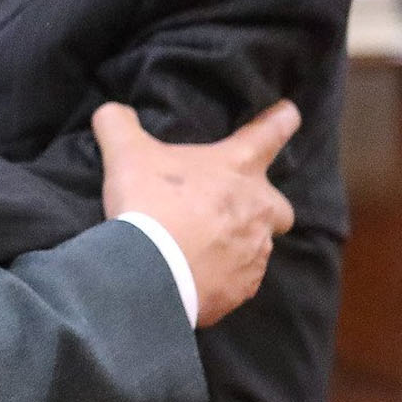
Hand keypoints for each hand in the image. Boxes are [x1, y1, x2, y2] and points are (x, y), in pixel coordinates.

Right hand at [93, 100, 298, 327]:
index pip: (269, 134)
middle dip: (266, 206)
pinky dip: (223, 274)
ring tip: (200, 245)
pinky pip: (240, 278)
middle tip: (235, 207)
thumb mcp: (125, 153)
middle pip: (281, 207)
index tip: (290, 113)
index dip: (281, 120)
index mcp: (236, 168)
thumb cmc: (149, 203)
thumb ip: (118, 123)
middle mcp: (256, 208)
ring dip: (237, 242)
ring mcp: (254, 252)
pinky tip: (196, 272)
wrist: (152, 273)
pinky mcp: (243, 288)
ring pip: (258, 245)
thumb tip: (111, 112)